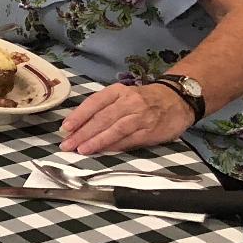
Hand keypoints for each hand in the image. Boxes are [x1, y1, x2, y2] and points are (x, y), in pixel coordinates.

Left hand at [58, 82, 194, 154]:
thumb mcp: (123, 96)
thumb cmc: (144, 100)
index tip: (65, 127)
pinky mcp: (150, 131)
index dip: (79, 115)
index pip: (94, 102)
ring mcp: (140, 116)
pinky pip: (129, 139)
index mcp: (117, 91)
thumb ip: (104, 109)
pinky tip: (103, 151)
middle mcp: (128, 102)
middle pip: (102, 118)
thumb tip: (80, 126)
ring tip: (81, 149)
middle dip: (82, 132)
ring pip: (114, 129)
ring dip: (96, 141)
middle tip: (67, 144)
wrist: (177, 100)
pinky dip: (115, 146)